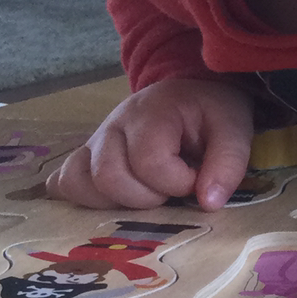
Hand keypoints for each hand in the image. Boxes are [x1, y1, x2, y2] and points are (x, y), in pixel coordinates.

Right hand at [49, 77, 254, 211]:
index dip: (176, 182)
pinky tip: (110, 201)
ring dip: (113, 202)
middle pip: (108, 176)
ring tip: (144, 194)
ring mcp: (94, 141)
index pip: (148, 161)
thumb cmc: (210, 113)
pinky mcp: (84, 157)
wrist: (189, 94)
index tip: (194, 179)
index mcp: (152, 113)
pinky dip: (81, 199)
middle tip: (169, 191)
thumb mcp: (233, 129)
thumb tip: (208, 203)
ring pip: (79, 183)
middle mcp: (114, 125)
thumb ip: (228, 163)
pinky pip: (63, 183)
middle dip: (145, 197)